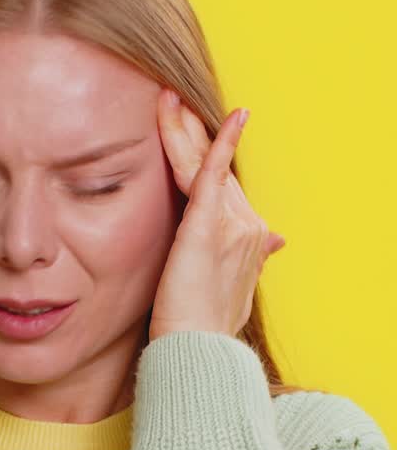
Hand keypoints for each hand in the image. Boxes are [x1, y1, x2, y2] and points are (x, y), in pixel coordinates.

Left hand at [148, 89, 285, 341]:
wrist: (198, 350)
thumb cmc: (203, 330)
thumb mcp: (232, 288)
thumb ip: (250, 258)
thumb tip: (280, 240)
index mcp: (248, 238)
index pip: (224, 185)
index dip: (211, 156)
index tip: (197, 133)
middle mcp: (247, 226)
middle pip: (218, 169)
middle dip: (194, 134)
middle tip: (174, 100)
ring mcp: (232, 224)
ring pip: (207, 165)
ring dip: (187, 129)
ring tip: (170, 98)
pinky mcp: (208, 226)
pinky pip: (212, 175)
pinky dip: (218, 144)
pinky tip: (227, 117)